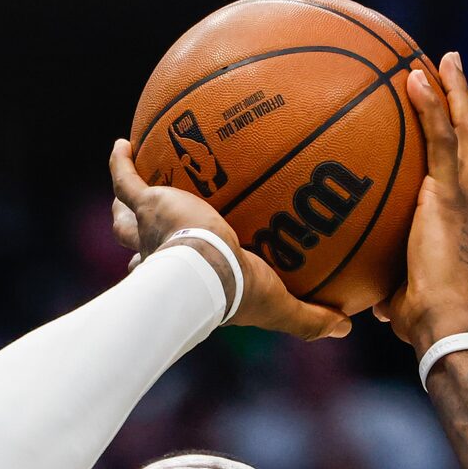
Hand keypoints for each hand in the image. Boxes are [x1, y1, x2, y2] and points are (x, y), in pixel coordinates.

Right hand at [109, 140, 350, 341]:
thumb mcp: (280, 306)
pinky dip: (120, 162)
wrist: (207, 269)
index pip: (174, 278)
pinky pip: (126, 178)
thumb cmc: (238, 291)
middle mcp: (159, 256)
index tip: (176, 266)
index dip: (171, 276)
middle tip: (147, 222)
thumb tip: (346, 327)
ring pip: (124, 218)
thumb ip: (310, 316)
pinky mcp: (147, 203)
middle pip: (138, 248)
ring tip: (132, 177)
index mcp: (184, 279)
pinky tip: (123, 142)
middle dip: (137, 238)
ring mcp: (149, 228)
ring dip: (123, 203)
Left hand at [379, 53, 467, 357]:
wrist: (445, 325)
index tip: (454, 117)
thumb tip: (370, 300)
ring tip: (442, 59)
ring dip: (456, 91)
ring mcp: (467, 196)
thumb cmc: (425, 324)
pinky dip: (432, 106)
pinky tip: (416, 78)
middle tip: (453, 68)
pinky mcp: (450, 197)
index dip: (465, 140)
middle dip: (467, 101)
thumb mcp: (404, 300)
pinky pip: (441, 140)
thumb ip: (391, 289)